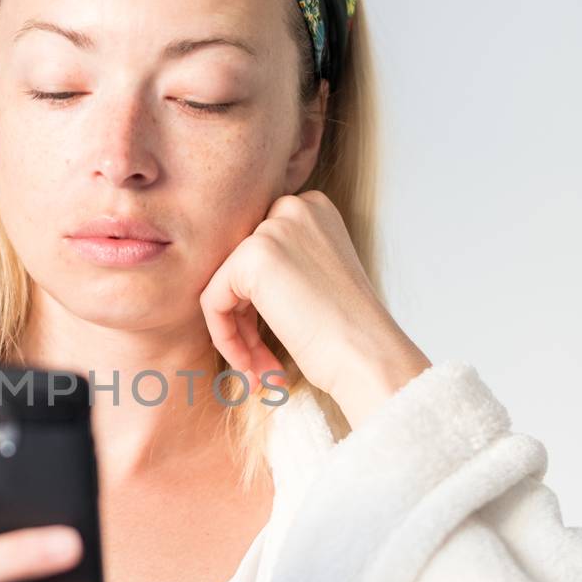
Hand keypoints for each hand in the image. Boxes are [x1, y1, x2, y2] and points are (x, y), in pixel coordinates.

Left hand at [198, 189, 430, 425]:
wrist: (368, 356)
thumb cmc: (350, 333)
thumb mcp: (316, 281)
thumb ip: (282, 268)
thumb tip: (231, 286)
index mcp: (314, 209)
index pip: (260, 253)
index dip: (258, 305)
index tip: (272, 343)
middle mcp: (295, 208)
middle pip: (240, 268)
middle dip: (246, 322)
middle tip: (260, 365)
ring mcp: (274, 228)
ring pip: (224, 287)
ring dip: (238, 337)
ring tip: (258, 374)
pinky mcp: (253, 256)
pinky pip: (213, 300)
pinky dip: (225, 337)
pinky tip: (248, 364)